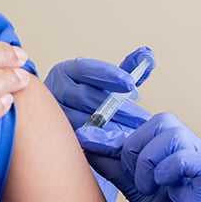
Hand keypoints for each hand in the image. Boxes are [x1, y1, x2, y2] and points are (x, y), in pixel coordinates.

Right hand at [44, 47, 154, 201]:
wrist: (66, 124)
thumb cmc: (91, 99)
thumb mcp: (109, 82)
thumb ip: (128, 69)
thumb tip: (147, 55)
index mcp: (67, 71)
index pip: (87, 69)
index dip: (109, 75)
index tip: (130, 83)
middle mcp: (56, 90)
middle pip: (87, 97)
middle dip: (118, 108)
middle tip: (142, 118)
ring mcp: (53, 114)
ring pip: (82, 120)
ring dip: (111, 128)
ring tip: (134, 134)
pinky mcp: (56, 137)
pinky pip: (78, 140)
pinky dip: (100, 143)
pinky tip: (118, 147)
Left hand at [77, 114, 200, 201]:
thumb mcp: (138, 195)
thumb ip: (119, 168)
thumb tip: (89, 143)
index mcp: (185, 156)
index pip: (152, 125)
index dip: (120, 136)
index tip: (91, 146)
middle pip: (163, 121)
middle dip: (135, 147)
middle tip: (133, 180)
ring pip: (173, 133)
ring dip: (147, 160)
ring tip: (146, 190)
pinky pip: (188, 157)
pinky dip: (165, 169)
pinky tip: (159, 190)